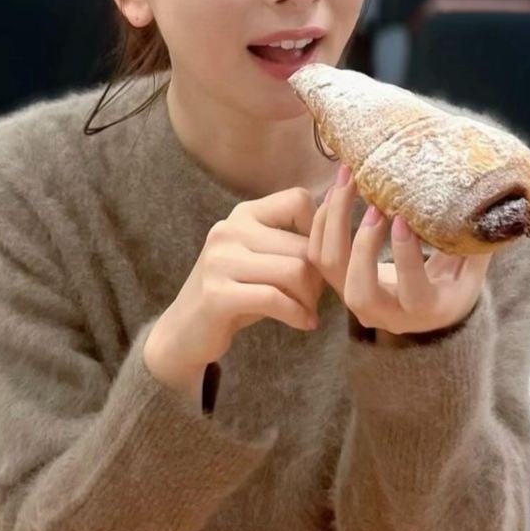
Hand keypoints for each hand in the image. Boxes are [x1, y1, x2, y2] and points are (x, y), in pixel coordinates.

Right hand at [145, 188, 323, 394]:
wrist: (185, 330)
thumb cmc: (235, 293)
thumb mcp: (259, 258)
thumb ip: (290, 242)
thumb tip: (343, 231)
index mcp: (243, 214)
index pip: (299, 200)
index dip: (320, 230)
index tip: (316, 260)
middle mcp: (229, 230)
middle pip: (303, 246)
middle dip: (320, 277)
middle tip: (317, 298)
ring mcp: (220, 261)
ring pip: (295, 271)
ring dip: (310, 298)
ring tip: (308, 311)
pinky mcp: (217, 294)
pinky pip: (275, 299)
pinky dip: (298, 315)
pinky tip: (304, 324)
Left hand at [308, 165, 492, 335]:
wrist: (423, 310)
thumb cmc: (451, 284)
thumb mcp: (471, 270)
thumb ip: (478, 243)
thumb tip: (500, 204)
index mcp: (424, 310)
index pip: (412, 291)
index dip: (406, 257)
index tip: (402, 217)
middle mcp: (383, 312)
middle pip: (358, 289)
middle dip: (361, 243)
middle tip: (373, 201)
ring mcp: (353, 297)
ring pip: (328, 265)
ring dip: (333, 221)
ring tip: (347, 180)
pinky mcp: (335, 280)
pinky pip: (316, 252)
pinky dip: (322, 219)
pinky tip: (337, 189)